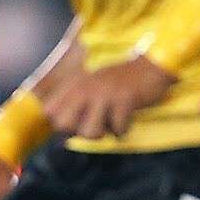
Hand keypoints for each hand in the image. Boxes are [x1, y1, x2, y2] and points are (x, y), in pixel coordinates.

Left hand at [41, 56, 174, 140]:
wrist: (150, 66)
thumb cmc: (118, 82)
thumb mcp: (90, 86)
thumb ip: (73, 103)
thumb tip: (61, 131)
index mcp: (74, 85)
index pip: (49, 111)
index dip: (60, 122)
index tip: (76, 120)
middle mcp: (84, 88)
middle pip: (64, 126)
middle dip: (79, 131)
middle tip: (95, 123)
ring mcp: (104, 93)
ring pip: (89, 132)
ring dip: (103, 132)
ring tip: (111, 121)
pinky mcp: (124, 99)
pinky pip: (117, 129)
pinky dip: (123, 130)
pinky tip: (127, 118)